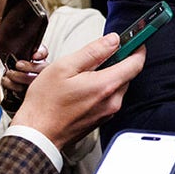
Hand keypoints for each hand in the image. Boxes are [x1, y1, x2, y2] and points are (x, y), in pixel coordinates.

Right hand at [10, 34, 142, 149]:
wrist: (37, 135)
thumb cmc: (45, 104)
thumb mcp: (65, 67)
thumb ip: (93, 51)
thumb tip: (113, 40)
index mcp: (106, 86)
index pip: (136, 63)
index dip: (137, 47)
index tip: (134, 39)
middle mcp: (112, 101)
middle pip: (128, 74)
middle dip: (118, 61)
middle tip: (98, 54)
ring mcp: (108, 112)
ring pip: (118, 85)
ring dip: (108, 75)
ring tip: (83, 74)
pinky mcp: (101, 119)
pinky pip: (109, 97)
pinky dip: (102, 88)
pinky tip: (82, 88)